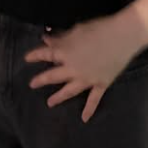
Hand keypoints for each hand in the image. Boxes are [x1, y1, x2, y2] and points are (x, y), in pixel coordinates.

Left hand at [24, 12, 139, 121]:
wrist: (121, 37)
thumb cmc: (98, 28)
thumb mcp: (77, 30)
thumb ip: (61, 37)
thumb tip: (46, 40)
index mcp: (66, 52)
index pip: (46, 54)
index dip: (36, 55)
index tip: (26, 59)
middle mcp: (73, 69)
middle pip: (54, 76)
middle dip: (42, 80)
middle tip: (32, 84)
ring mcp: (86, 79)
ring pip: (69, 91)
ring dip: (59, 97)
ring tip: (50, 103)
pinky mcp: (100, 84)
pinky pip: (93, 99)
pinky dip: (89, 109)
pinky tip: (84, 119)